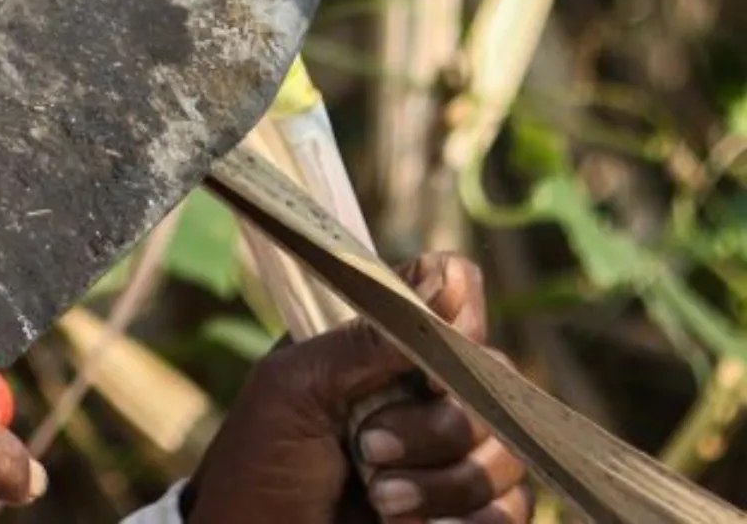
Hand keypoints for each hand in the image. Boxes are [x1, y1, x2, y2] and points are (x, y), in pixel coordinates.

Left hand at [185, 253, 530, 523]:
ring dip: (443, 482)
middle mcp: (427, 390)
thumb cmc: (260, 463)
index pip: (454, 295)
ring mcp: (454, 453)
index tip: (430, 369)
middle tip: (367, 449)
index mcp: (382, 345)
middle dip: (434, 425)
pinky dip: (468, 521)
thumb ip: (365, 338)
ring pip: (506, 451)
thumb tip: (442, 275)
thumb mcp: (295, 389)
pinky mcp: (471, 513)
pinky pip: (515, 509)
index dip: (458, 321)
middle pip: (492, 381)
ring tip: (379, 499)